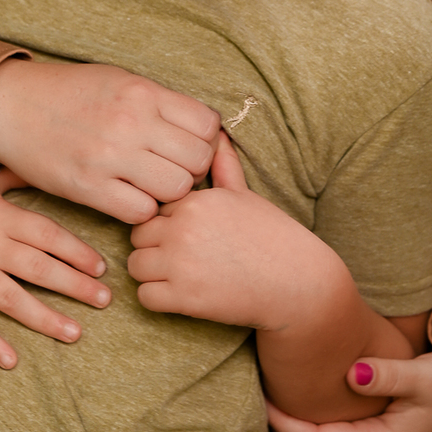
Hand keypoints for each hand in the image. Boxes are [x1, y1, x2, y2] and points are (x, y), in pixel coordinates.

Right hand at [0, 58, 220, 222]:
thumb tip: (200, 127)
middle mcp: (131, 122)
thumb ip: (158, 102)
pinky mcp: (88, 187)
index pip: (207, 125)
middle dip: (193, 169)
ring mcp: (110, 157)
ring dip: (170, 192)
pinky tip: (129, 197)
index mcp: (142, 91)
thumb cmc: (67, 91)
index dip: (206, 140)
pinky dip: (142, 209)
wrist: (10, 106)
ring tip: (152, 184)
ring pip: (176, 189)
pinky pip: (141, 211)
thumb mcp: (118, 79)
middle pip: (198, 160)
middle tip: (173, 168)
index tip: (190, 144)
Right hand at [0, 163, 111, 369]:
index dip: (77, 251)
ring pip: (14, 298)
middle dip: (76, 286)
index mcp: (2, 215)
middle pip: (40, 268)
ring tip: (75, 334)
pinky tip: (11, 361)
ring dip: (46, 318)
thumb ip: (12, 176)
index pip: (49, 235)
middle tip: (105, 300)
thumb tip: (44, 164)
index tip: (102, 267)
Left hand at [127, 132, 323, 328]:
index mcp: (195, 201)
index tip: (181, 231)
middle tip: (177, 255)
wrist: (296, 283)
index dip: (164, 219)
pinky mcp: (185, 299)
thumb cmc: (271, 235)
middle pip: (138, 233)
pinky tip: (179, 294)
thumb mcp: (244, 194)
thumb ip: (223, 164)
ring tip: (176, 274)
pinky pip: (145, 297)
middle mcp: (183, 229)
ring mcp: (182, 265)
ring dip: (151, 272)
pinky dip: (157, 298)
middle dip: (152, 244)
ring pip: (135, 265)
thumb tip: (217, 132)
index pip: (152, 203)